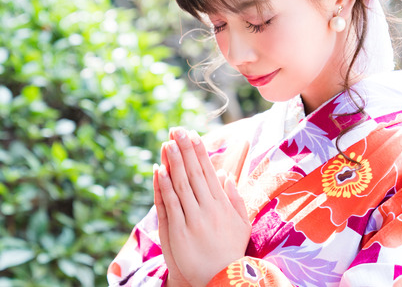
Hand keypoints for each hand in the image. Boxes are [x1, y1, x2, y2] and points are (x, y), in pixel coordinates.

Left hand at [154, 128, 250, 286]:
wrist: (221, 278)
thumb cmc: (230, 250)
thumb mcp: (241, 223)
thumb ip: (234, 198)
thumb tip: (226, 176)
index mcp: (223, 204)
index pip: (209, 171)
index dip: (200, 152)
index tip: (194, 134)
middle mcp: (209, 208)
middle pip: (194, 173)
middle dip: (186, 149)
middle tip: (178, 129)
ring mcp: (194, 218)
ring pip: (182, 184)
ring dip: (174, 162)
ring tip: (167, 142)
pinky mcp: (179, 231)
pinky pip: (171, 204)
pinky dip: (164, 186)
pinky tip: (160, 170)